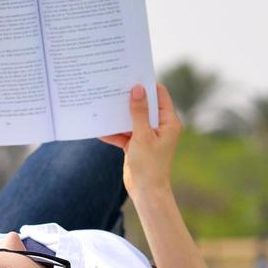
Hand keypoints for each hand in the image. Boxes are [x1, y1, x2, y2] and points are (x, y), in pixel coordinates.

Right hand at [98, 83, 182, 200]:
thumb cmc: (149, 165)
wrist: (146, 191)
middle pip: (143, 105)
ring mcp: (147, 135)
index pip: (160, 95)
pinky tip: (99, 129)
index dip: (147, 85)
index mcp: (168, 122)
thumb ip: (138, 112)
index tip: (131, 75)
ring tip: (103, 105)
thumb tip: (137, 89)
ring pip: (131, 119)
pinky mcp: (136, 144)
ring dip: (118, 115)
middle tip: (113, 87)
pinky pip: (123, 133)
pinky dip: (113, 132)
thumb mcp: (142, 136)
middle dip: (129, 98)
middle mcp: (159, 126)